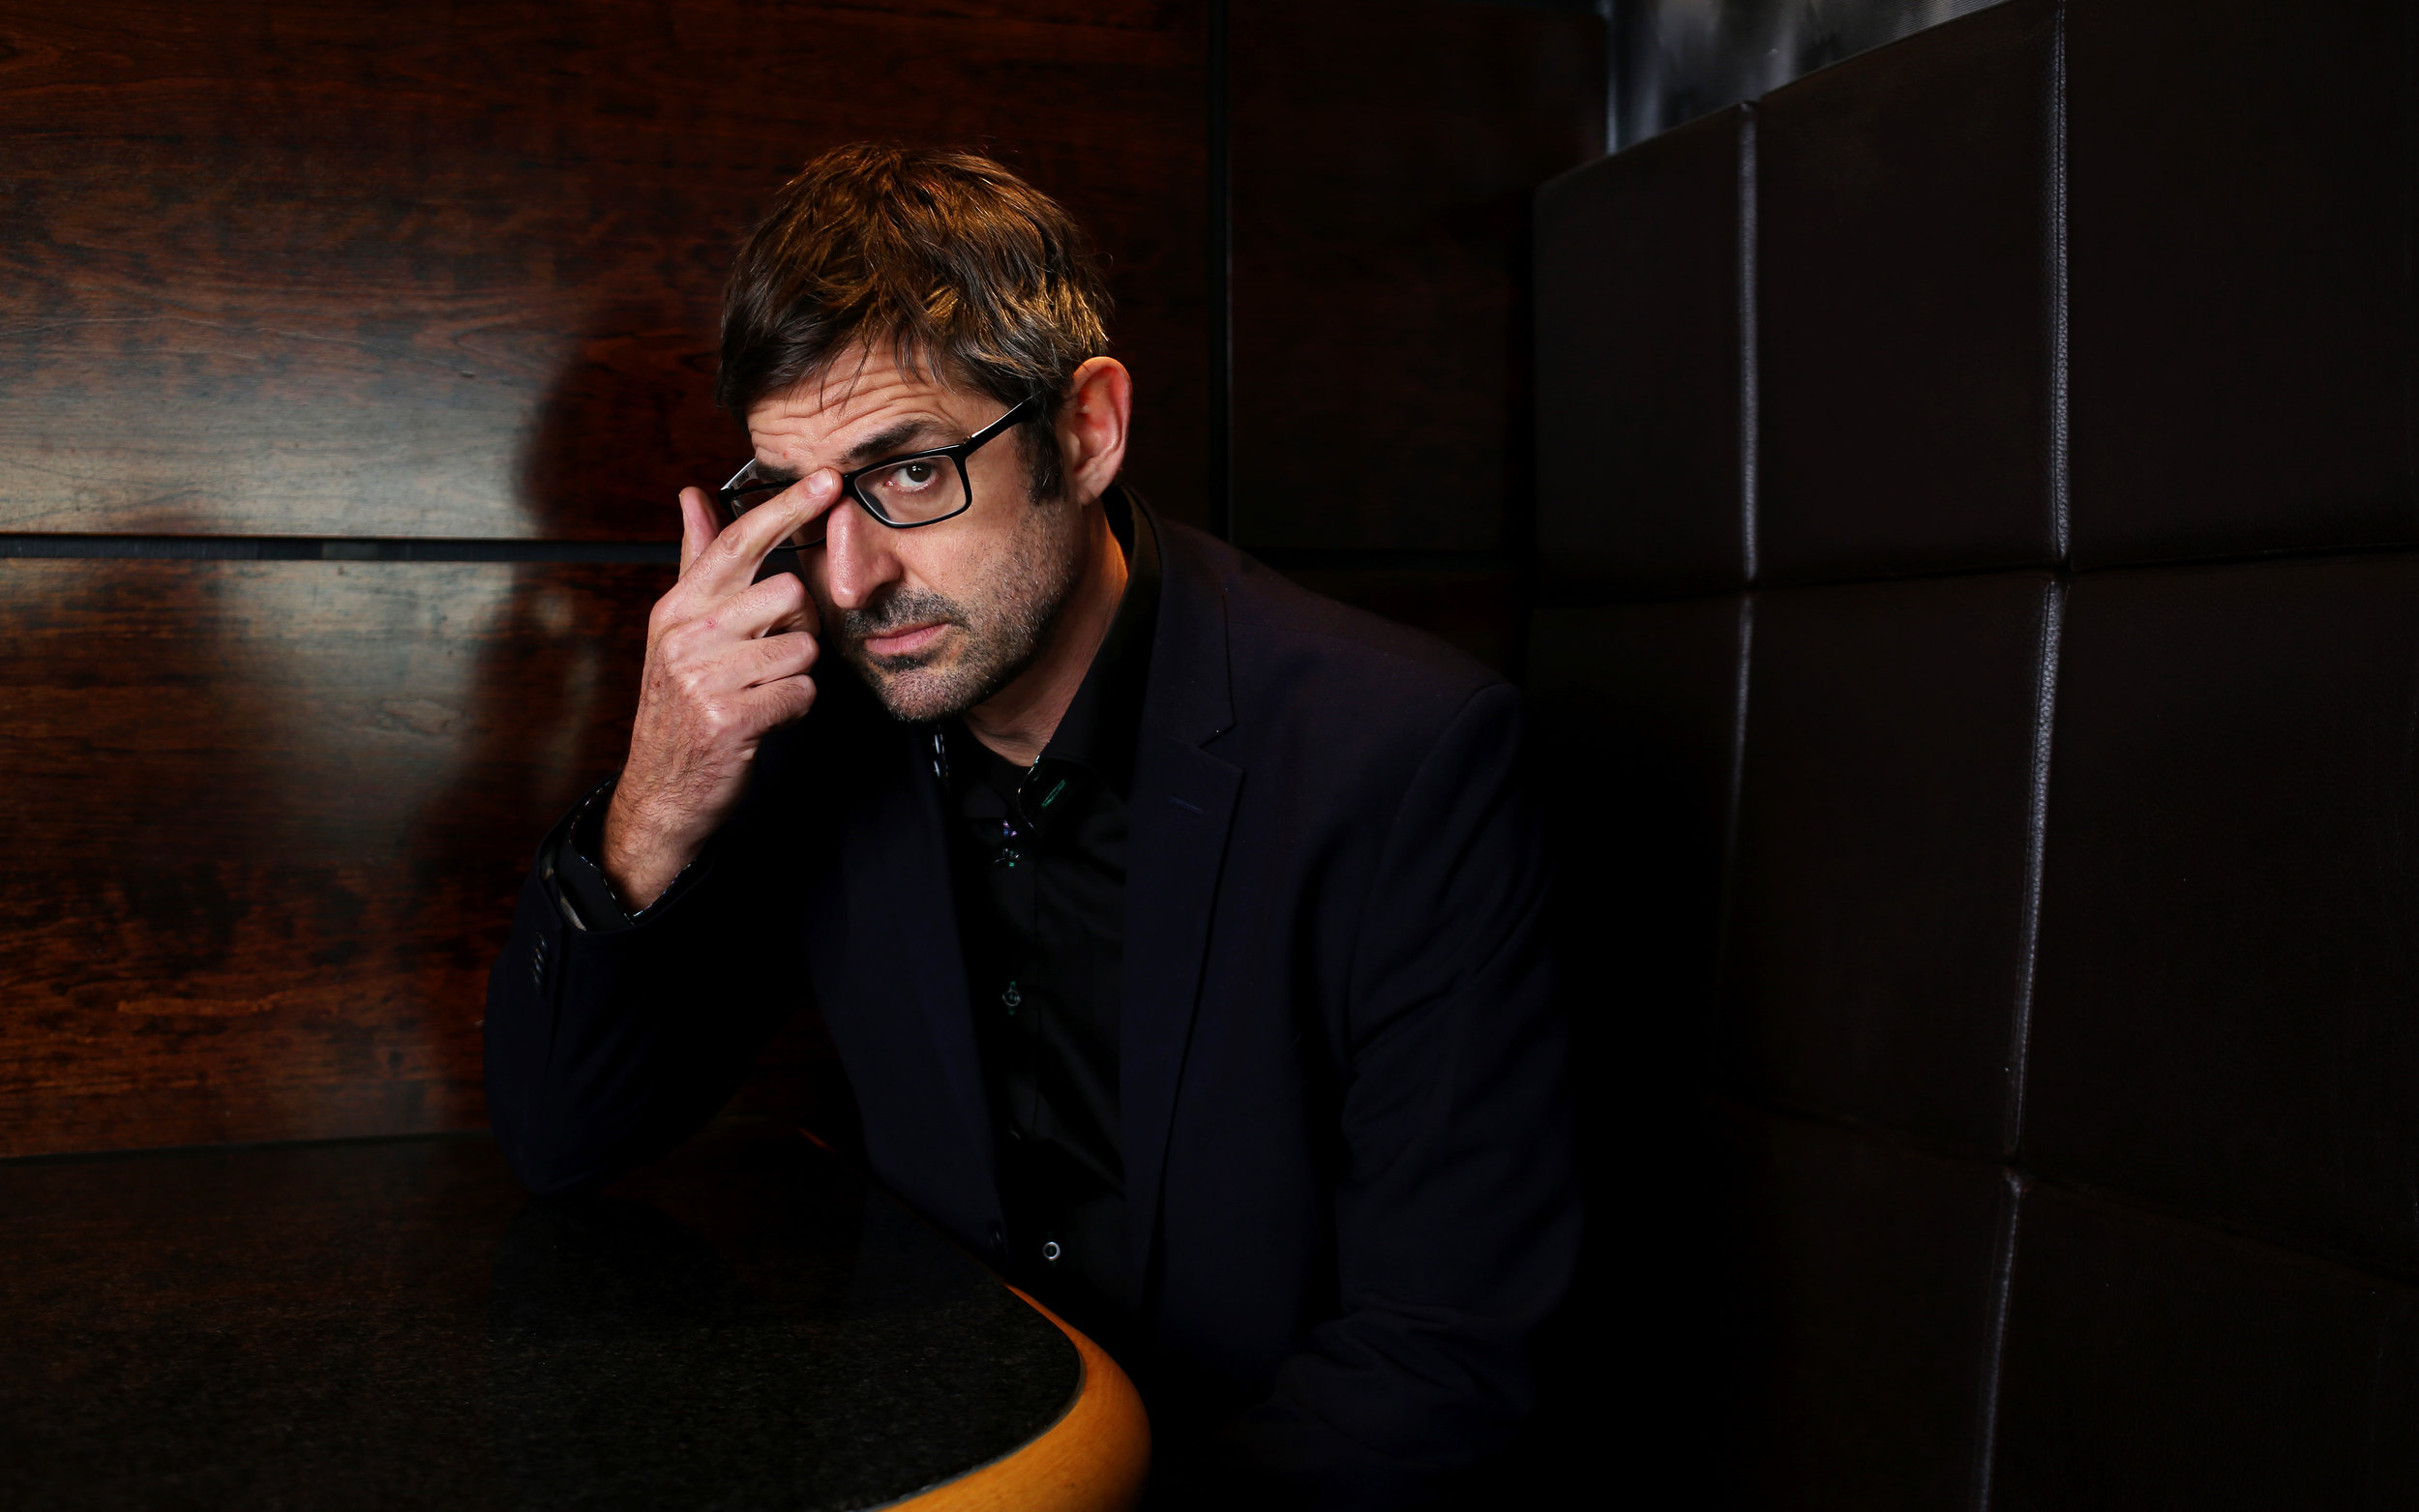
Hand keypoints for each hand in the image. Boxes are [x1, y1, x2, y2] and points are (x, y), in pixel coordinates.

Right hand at [600, 474, 838, 908]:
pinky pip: (801, 692)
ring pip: (802, 647)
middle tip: (773, 655)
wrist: (663, 789)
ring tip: (762, 691)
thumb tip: (693, 495)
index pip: (737, 541)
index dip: (787, 507)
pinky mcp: (729, 717)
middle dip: (799, 626)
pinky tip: (767, 717)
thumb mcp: (679, 629)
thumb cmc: (682, 704)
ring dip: (796, 674)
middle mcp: (687, 634)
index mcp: (679, 607)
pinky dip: (796, 708)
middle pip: (789, 594)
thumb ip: (696, 562)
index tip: (828, 479)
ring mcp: (704, 676)